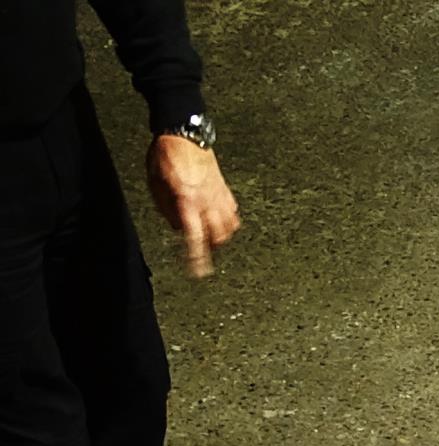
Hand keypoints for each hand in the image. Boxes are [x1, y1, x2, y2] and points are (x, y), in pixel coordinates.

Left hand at [146, 134, 240, 278]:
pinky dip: (228, 221)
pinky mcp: (225, 189)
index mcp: (188, 200)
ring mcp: (219, 195)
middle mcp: (207, 201)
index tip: (198, 272)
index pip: (195, 237)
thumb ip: (166, 208)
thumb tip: (178, 226)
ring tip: (210, 234)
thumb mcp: (155, 183)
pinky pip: (233, 213)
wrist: (183, 131)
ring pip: (229, 229)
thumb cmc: (166, 153)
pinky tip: (219, 219)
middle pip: (217, 238)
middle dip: (209, 246)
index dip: (196, 258)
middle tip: (200, 248)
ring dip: (220, 236)